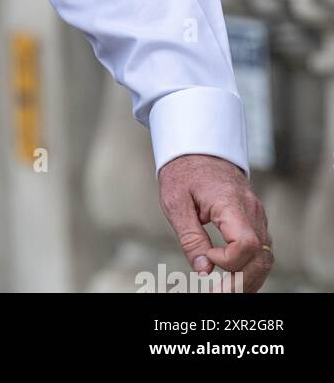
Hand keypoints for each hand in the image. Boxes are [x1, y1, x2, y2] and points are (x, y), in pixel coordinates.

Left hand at [158, 153, 271, 291]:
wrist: (197, 147)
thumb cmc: (183, 171)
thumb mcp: (175, 202)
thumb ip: (190, 237)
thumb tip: (204, 270)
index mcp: (231, 203)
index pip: (246, 244)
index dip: (230, 260)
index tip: (208, 255)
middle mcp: (251, 210)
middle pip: (261, 256)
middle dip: (242, 281)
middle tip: (218, 293)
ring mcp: (257, 214)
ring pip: (265, 256)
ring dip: (249, 278)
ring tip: (226, 291)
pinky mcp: (254, 218)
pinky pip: (260, 248)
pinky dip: (251, 266)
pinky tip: (235, 278)